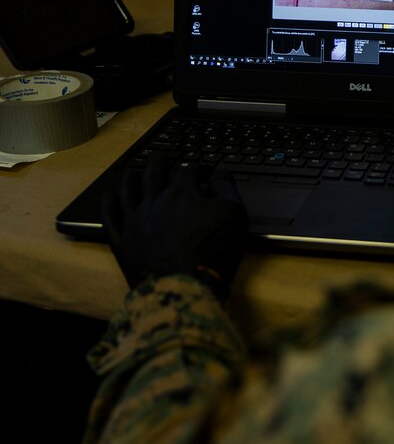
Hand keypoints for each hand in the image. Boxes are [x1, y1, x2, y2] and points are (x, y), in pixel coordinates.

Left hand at [101, 157, 247, 301]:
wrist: (184, 286)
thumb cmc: (214, 250)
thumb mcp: (235, 215)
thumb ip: (227, 189)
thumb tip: (220, 174)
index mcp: (181, 194)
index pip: (189, 172)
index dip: (199, 169)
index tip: (205, 171)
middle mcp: (154, 201)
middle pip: (153, 174)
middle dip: (159, 163)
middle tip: (161, 157)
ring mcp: (134, 221)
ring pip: (127, 191)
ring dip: (130, 178)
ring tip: (132, 171)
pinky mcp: (122, 241)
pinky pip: (109, 217)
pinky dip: (108, 203)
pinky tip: (109, 195)